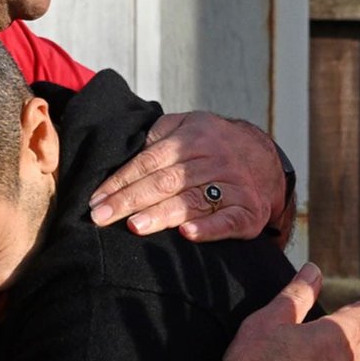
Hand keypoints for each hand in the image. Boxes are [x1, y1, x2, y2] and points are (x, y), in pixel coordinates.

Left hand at [89, 111, 287, 241]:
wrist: (264, 158)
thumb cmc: (210, 145)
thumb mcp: (187, 126)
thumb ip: (157, 136)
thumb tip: (119, 155)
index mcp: (193, 137)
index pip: (149, 161)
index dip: (120, 181)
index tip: (95, 200)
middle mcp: (214, 159)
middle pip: (165, 182)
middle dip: (129, 201)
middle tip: (101, 217)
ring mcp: (234, 185)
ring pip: (192, 201)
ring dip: (162, 214)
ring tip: (135, 225)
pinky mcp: (249, 211)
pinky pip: (229, 220)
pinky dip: (209, 228)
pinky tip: (187, 233)